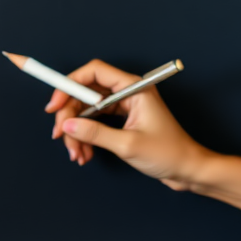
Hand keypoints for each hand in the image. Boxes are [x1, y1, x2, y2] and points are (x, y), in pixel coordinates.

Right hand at [47, 59, 209, 189]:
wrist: (186, 168)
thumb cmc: (167, 153)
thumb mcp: (128, 144)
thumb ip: (96, 133)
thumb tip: (67, 125)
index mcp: (134, 87)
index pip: (94, 72)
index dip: (69, 84)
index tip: (54, 106)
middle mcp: (128, 92)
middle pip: (86, 93)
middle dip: (69, 116)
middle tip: (60, 138)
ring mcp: (125, 106)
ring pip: (88, 110)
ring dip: (77, 132)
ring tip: (77, 155)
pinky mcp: (124, 120)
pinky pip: (96, 122)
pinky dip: (86, 137)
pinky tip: (84, 154)